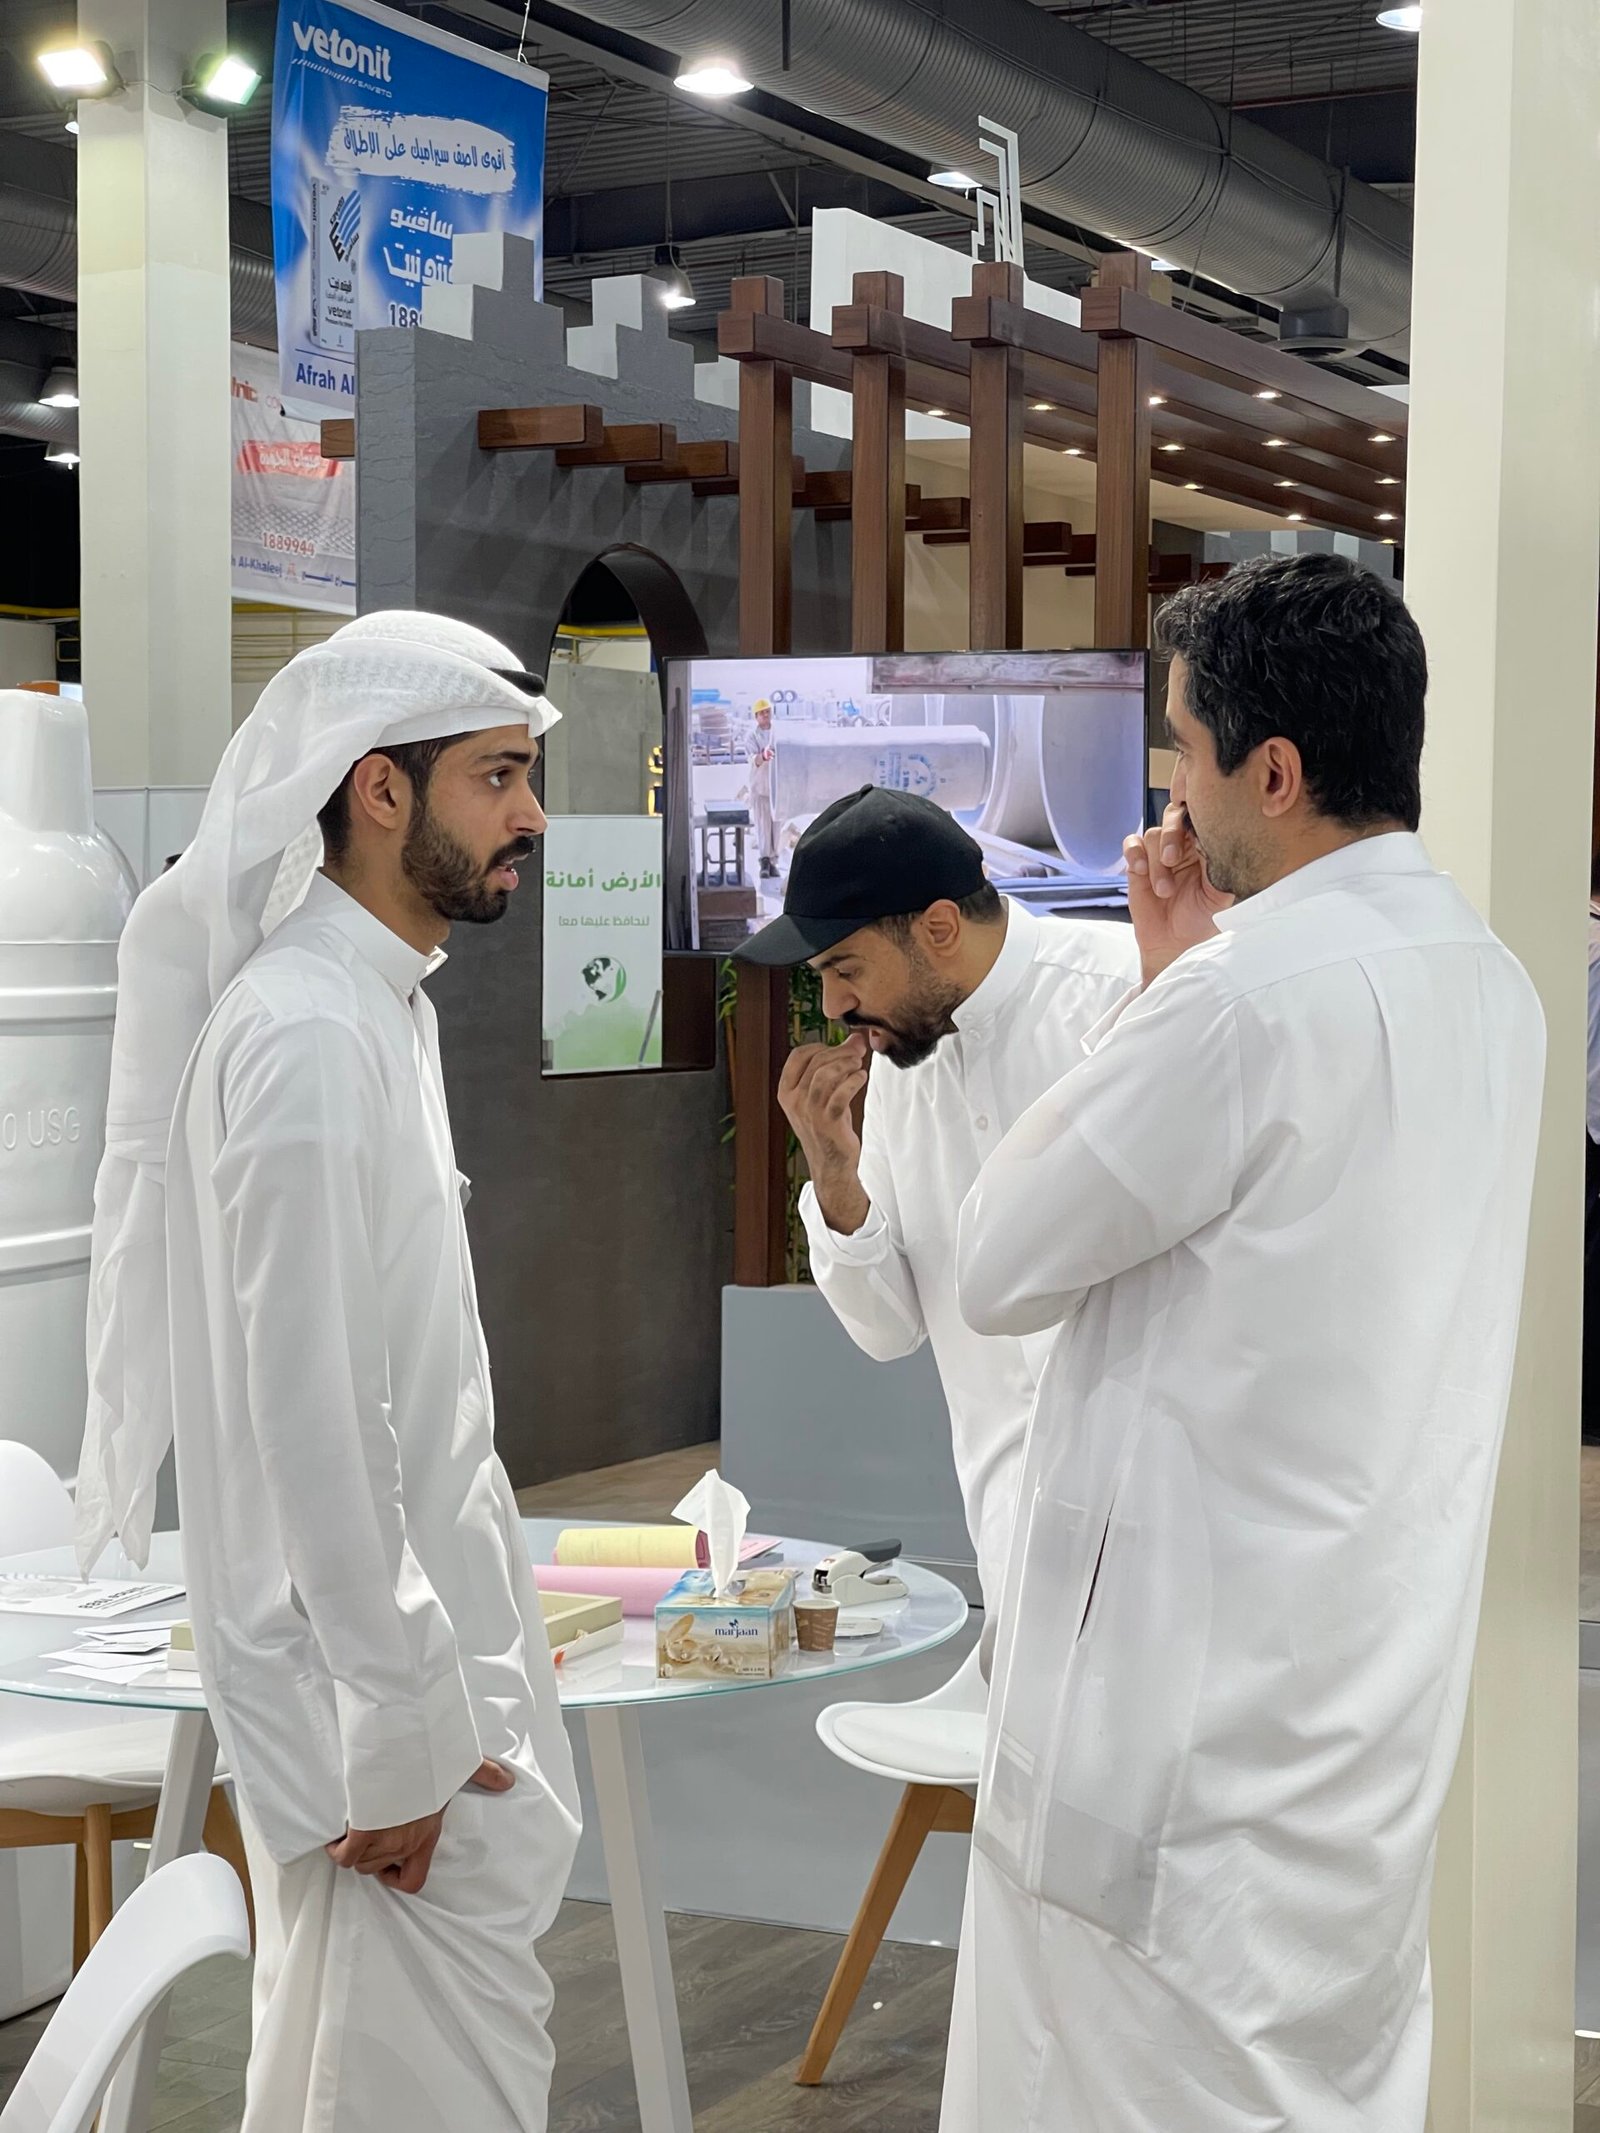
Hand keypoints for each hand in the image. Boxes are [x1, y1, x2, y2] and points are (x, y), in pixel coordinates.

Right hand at [325, 1761, 511, 1892]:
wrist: (405, 1744)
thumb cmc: (430, 1756)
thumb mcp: (461, 1765)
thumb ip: (484, 1774)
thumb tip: (508, 1781)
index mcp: (427, 1834)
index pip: (413, 1881)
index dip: (396, 1877)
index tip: (387, 1861)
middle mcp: (406, 1842)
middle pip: (375, 1868)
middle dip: (368, 1854)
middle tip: (366, 1831)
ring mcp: (384, 1838)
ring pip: (358, 1862)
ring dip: (352, 1847)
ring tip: (353, 1825)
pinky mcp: (362, 1830)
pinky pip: (345, 1855)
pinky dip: (337, 1847)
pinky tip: (337, 1831)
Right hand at [778, 1035, 870, 1234]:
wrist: (831, 1164)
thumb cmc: (829, 1125)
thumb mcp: (825, 1093)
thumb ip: (837, 1066)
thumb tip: (857, 1037)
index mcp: (786, 1091)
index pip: (798, 1055)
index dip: (821, 1046)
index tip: (838, 1048)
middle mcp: (794, 1101)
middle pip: (816, 1062)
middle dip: (840, 1052)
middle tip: (858, 1051)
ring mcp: (809, 1113)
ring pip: (825, 1075)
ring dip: (846, 1064)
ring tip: (858, 1065)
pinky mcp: (827, 1123)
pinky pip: (841, 1094)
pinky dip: (854, 1081)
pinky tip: (861, 1078)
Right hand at [1123, 804, 1232, 985]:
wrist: (1177, 945)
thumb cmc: (1202, 921)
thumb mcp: (1221, 896)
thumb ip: (1223, 868)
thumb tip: (1221, 844)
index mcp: (1206, 847)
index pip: (1201, 819)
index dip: (1197, 817)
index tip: (1197, 835)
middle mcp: (1183, 845)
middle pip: (1174, 817)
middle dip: (1171, 835)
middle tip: (1172, 860)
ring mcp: (1158, 854)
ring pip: (1153, 835)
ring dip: (1156, 863)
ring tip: (1164, 890)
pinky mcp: (1138, 866)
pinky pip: (1132, 844)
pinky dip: (1134, 853)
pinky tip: (1140, 871)